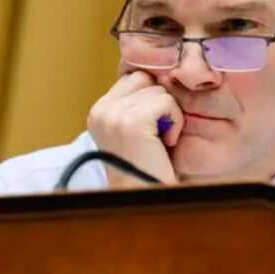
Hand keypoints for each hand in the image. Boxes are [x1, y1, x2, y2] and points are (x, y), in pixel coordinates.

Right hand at [87, 71, 183, 186]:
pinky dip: (175, 121)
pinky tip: (166, 142)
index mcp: (98, 111)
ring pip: (159, 90)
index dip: (151, 98)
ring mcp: (113, 115)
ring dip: (170, 114)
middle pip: (145, 78)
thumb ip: (137, 103)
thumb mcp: (134, 129)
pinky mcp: (131, 122)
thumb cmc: (149, 167)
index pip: (134, 78)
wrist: (146, 199)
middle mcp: (101, 111)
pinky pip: (166, 101)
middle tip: (157, 133)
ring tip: (160, 140)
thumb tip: (159, 74)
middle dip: (159, 102)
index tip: (151, 127)